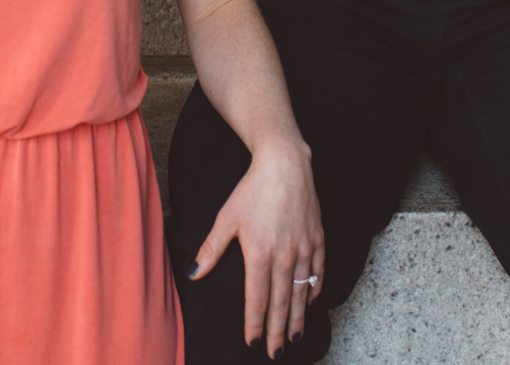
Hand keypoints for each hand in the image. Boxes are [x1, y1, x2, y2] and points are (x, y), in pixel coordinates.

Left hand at [187, 142, 325, 358]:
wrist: (285, 164)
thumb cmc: (252, 189)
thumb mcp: (225, 219)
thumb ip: (210, 250)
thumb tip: (192, 274)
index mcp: (259, 255)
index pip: (257, 300)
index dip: (254, 324)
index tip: (252, 342)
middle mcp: (284, 257)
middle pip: (281, 303)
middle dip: (278, 331)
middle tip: (276, 353)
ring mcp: (304, 249)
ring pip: (301, 293)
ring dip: (298, 317)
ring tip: (295, 337)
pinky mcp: (317, 238)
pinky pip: (317, 272)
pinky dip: (314, 290)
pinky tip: (310, 302)